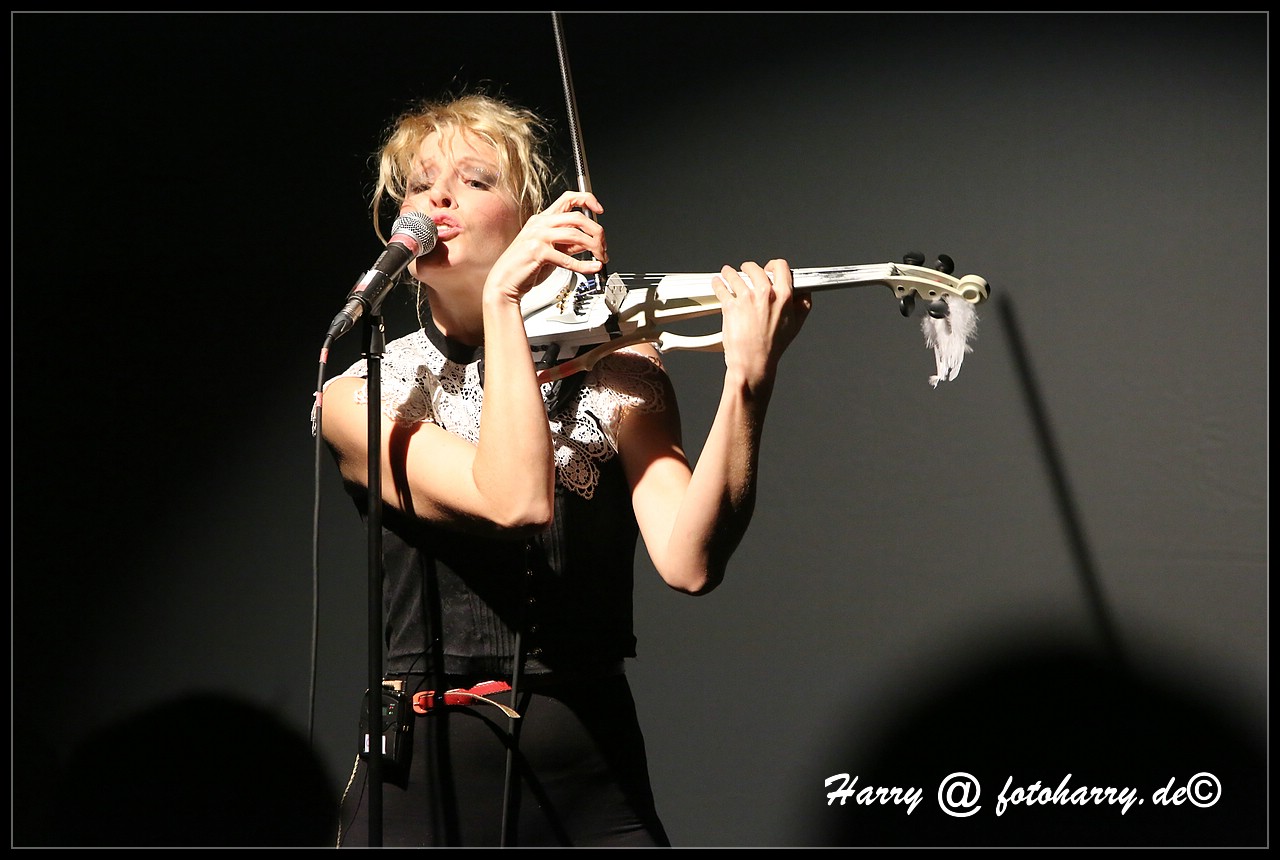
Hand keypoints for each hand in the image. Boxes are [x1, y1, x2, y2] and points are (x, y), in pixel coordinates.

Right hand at [485, 190, 607, 302]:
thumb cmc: (525, 267)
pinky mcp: (538, 252)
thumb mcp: (550, 250)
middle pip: (577, 218)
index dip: (587, 200)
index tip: (599, 210)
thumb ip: (568, 244)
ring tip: (600, 259)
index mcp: (543, 219)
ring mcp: (538, 236)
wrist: (504, 282)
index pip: (568, 199)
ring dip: (594, 248)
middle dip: (597, 232)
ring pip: (576, 235)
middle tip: (604, 246)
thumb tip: (589, 242)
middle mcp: (540, 224)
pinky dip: (584, 266)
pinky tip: (592, 268)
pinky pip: (568, 258)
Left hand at [711, 259, 811, 386]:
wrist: (754, 362)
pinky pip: (721, 288)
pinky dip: (717, 283)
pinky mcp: (730, 306)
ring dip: (729, 273)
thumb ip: (803, 305)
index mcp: (784, 296)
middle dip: (749, 267)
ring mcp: (746, 299)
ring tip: (727, 273)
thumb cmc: (773, 347)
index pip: (780, 267)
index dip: (773, 265)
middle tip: (745, 270)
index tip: (768, 267)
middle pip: (755, 269)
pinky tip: (717, 283)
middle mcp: (765, 294)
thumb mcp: (795, 325)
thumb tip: (805, 293)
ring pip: (735, 276)